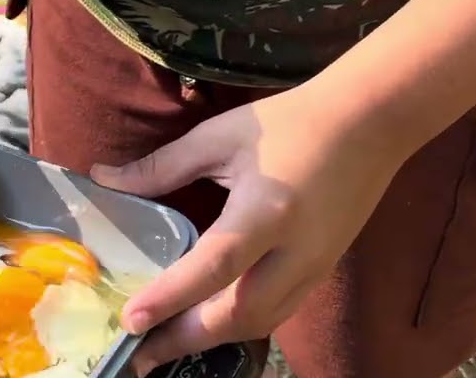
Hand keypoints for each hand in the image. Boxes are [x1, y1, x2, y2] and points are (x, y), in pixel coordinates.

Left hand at [89, 86, 407, 375]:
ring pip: (260, 322)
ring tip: (164, 347)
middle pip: (240, 313)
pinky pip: (277, 312)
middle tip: (139, 354)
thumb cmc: (290, 122)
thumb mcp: (219, 136)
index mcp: (268, 210)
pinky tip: (205, 326)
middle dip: (186, 338)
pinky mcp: (322, 272)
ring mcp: (315, 267)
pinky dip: (237, 326)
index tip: (131, 320)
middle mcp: (296, 250)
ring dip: (210, 339)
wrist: (370, 122)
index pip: (214, 266)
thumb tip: (105, 179)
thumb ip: (161, 166)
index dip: (171, 297)